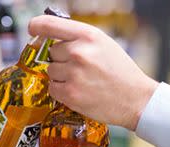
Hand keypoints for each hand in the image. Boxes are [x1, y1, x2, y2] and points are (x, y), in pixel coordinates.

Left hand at [28, 15, 158, 130]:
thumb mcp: (104, 44)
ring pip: (51, 71)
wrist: (135, 99)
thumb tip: (53, 37)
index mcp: (88, 35)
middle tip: (82, 69)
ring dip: (62, 77)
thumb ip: (79, 38)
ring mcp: (73, 74)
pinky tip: (79, 92)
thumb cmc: (121, 72)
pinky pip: (52, 88)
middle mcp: (79, 52)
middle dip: (62, 60)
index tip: (33, 29)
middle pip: (51, 52)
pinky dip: (62, 91)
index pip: (49, 24)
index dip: (36, 26)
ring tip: (83, 81)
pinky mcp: (70, 94)